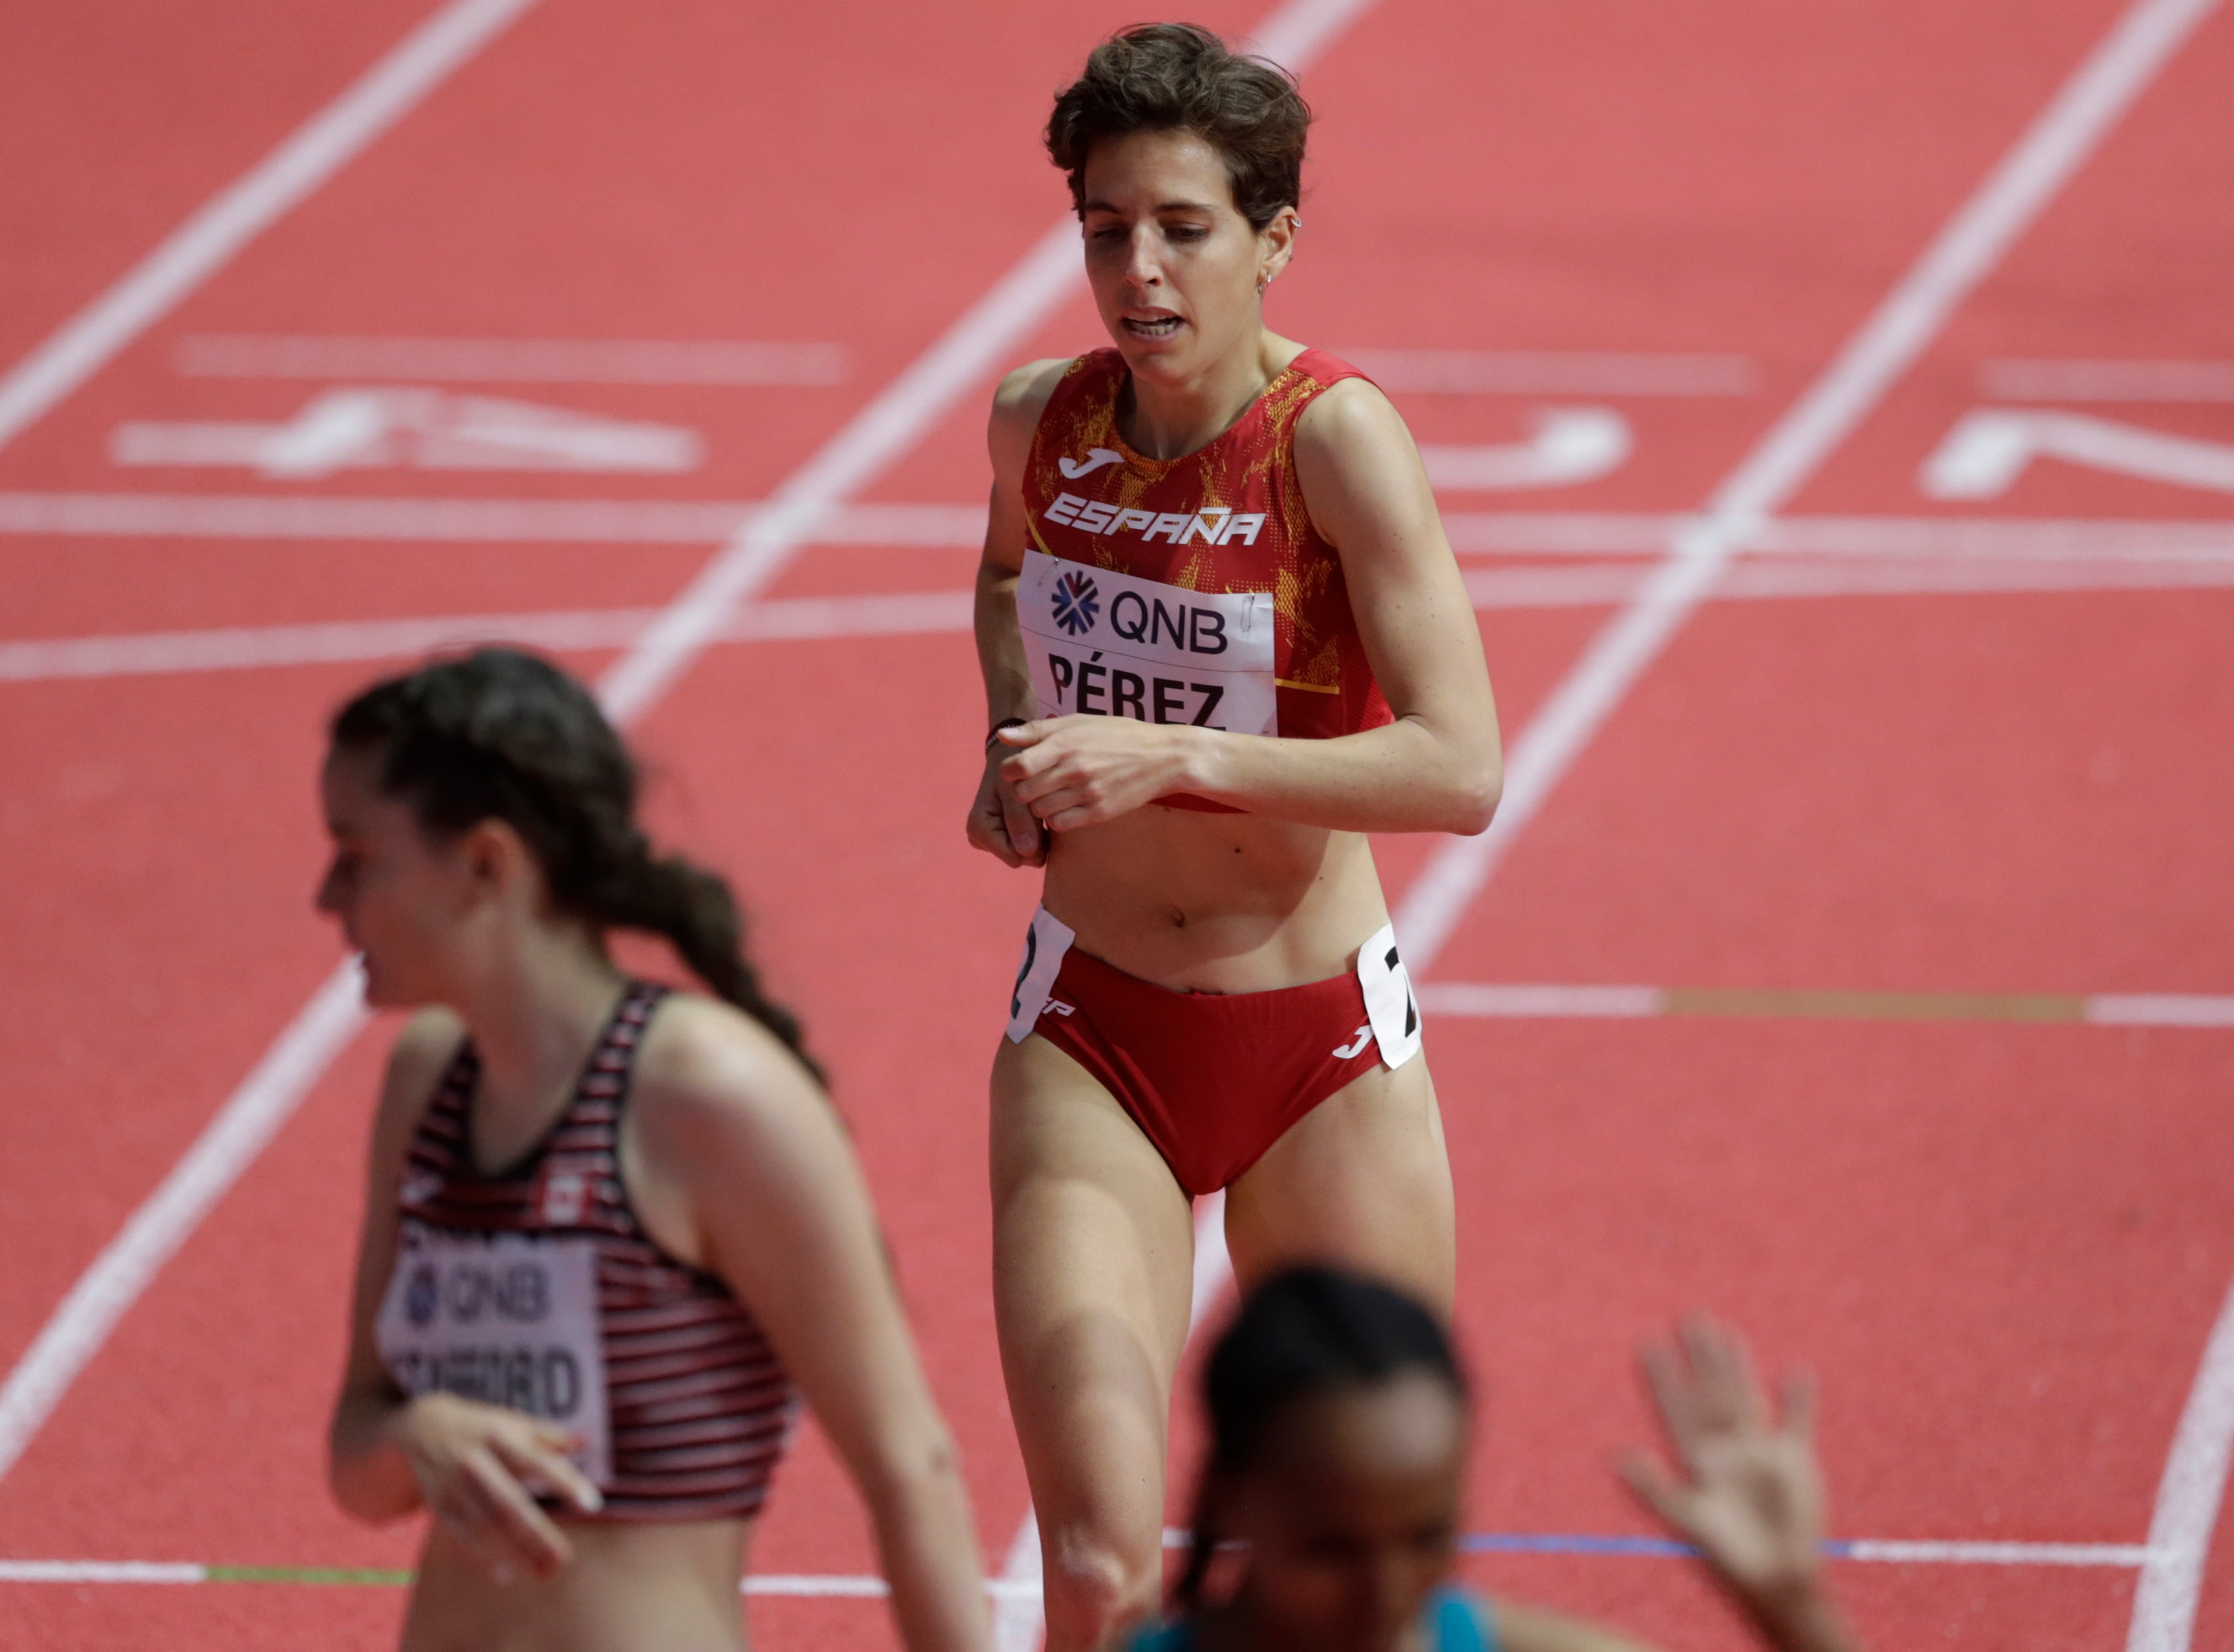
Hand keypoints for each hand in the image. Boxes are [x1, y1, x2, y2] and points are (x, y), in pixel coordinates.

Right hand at [388, 1391, 601, 1581]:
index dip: (565, 1482)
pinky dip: (481, 1557)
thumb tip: (586, 1442)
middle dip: (535, 1533)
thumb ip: (548, 1435)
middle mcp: (475, 1462)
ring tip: (544, 1571)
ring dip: (513, 1551)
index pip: (538, 1461)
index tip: (592, 1504)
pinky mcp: (439, 1506)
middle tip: (563, 1559)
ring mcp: (453, 1486)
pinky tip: (506, 1575)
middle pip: (508, 1502)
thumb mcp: (512, 1422)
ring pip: (484, 1525)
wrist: (418, 1427)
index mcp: (499, 1436)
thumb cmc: (480, 1427)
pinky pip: (461, 1536)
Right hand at [966, 744, 1045, 866]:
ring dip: (1040, 835)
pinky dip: (1041, 833)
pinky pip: (1032, 848)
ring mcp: (995, 840)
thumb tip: (1026, 852)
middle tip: (1041, 810)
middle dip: (1036, 837)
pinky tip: (1041, 816)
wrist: (1013, 755)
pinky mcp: (1007, 838)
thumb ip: (1019, 819)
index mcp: (978, 828)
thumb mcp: (1014, 788)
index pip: (1014, 856)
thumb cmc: (1012, 768)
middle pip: (1022, 857)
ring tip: (1040, 810)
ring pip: (1029, 855)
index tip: (1041, 815)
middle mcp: (982, 839)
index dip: (1033, 840)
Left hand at [997, 715, 1195, 832]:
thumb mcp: (1080, 722)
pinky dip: (1057, 819)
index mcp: (1066, 743)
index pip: (1017, 767)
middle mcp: (1073, 768)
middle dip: (1024, 790)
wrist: (1163, 758)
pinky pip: (1059, 824)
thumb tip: (1002, 736)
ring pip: (1040, 811)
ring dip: (1040, 806)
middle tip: (1037, 784)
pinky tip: (1067, 807)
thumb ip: (1039, 730)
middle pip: (1024, 792)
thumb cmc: (1118, 736)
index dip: (1012, 771)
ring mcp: (1086, 792)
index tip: (1021, 769)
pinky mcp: (1098, 812)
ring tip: (1055, 794)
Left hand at [1620, 1317, 1856, 1649]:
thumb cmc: (1727, 1559)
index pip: (1676, 1409)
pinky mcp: (1793, 1462)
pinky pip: (1797, 1422)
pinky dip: (1798, 1399)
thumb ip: (1655, 1489)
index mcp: (1696, 1462)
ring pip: (1745, 1397)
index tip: (1647, 1343)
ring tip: (1727, 1330)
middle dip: (1700, 1358)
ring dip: (1737, 1366)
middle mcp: (1724, 1450)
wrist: (1777, 1582)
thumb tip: (1621, 1458)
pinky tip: (1798, 1371)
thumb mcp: (1687, 1522)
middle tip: (1689, 1316)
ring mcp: (1758, 1453)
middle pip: (1710, 1393)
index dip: (1662, 1378)